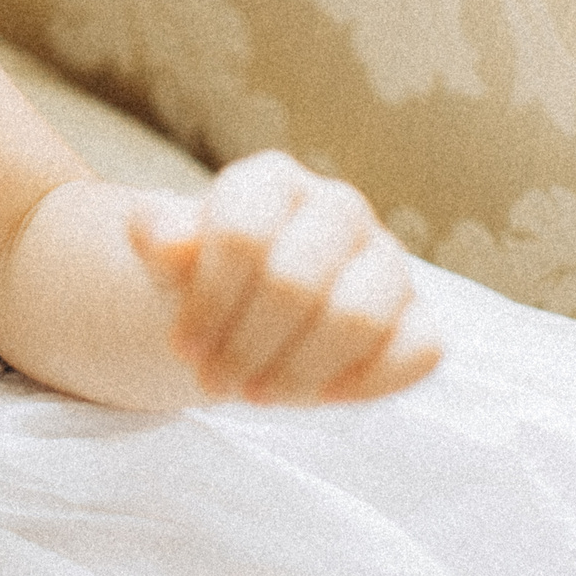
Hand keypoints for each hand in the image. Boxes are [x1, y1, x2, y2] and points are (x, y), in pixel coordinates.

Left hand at [127, 151, 439, 404]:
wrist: (243, 308)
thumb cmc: (203, 275)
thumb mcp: (166, 255)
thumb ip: (157, 238)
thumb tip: (167, 242)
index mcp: (272, 179)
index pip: (242, 237)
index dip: (207, 304)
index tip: (181, 347)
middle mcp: (338, 207)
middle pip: (295, 283)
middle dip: (245, 347)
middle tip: (212, 383)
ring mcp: (386, 259)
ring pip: (357, 319)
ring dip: (297, 372)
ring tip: (255, 395)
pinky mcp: (418, 315)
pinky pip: (416, 352)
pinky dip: (365, 383)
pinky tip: (318, 395)